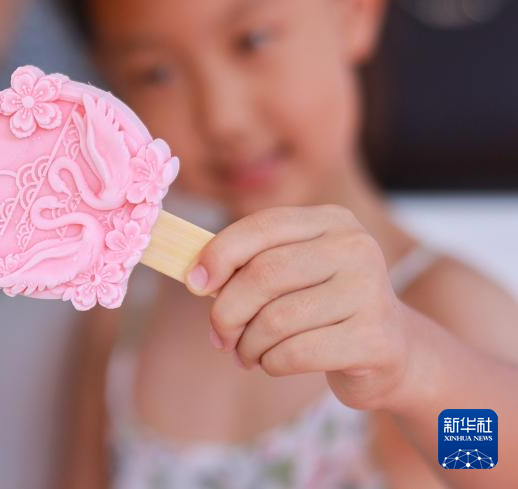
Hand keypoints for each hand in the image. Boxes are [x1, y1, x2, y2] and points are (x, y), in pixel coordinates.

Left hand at [186, 205, 410, 410]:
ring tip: (246, 353)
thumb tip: (196, 276)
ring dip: (248, 343)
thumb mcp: (293, 272)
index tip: (193, 283)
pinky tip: (271, 363)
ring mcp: (370, 292)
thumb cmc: (323, 307)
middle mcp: (356, 248)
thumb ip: (249, 264)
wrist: (391, 352)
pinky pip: (296, 353)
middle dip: (227, 310)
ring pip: (276, 319)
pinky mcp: (375, 340)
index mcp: (331, 221)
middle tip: (219, 334)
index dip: (219, 254)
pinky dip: (270, 362)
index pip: (261, 227)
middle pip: (264, 274)